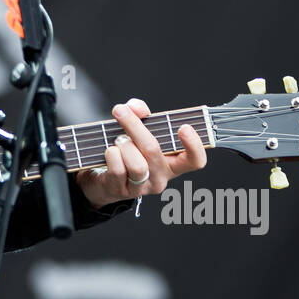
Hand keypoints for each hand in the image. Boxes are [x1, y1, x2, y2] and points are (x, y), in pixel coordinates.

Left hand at [77, 97, 207, 209]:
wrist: (104, 178)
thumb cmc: (128, 151)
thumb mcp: (138, 130)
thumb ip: (140, 113)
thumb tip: (135, 107)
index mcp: (172, 163)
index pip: (195, 161)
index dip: (194, 146)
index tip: (184, 127)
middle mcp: (160, 177)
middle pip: (154, 151)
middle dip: (134, 127)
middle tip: (120, 110)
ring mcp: (142, 187)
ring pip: (137, 164)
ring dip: (123, 145)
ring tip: (118, 141)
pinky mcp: (121, 191)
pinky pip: (118, 169)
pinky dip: (112, 154)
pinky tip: (111, 152)